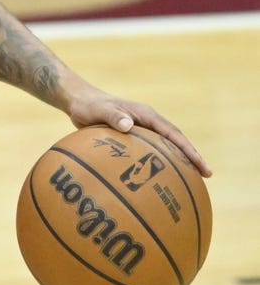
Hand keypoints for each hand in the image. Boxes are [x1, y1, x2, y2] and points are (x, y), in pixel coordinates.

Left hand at [68, 90, 211, 176]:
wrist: (78, 102)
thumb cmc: (88, 105)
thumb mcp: (98, 110)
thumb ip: (112, 116)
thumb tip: (128, 126)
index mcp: (146, 115)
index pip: (173, 134)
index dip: (189, 150)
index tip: (202, 166)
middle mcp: (147, 122)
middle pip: (175, 142)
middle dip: (191, 157)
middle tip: (206, 176)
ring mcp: (141, 130)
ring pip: (164, 148)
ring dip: (176, 162)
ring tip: (188, 182)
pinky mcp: (131, 137)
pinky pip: (148, 153)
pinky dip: (156, 164)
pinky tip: (155, 182)